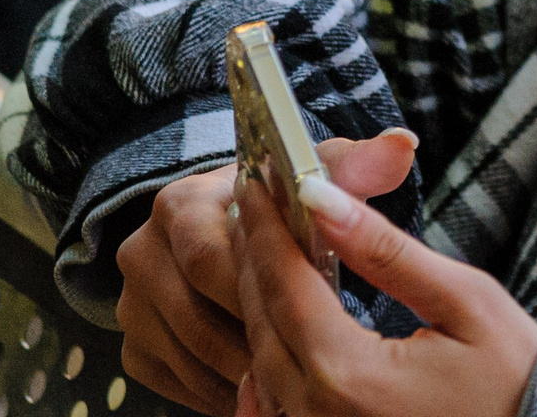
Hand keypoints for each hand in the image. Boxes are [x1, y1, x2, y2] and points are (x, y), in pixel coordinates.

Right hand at [117, 129, 419, 415]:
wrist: (228, 225)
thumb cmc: (280, 202)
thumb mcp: (313, 174)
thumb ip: (356, 166)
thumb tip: (402, 144)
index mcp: (180, 206)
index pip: (213, 259)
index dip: (263, 290)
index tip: (314, 310)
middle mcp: (143, 253)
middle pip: (198, 315)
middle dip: (256, 339)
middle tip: (310, 358)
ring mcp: (133, 306)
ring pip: (191, 356)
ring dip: (243, 373)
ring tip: (298, 381)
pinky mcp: (137, 349)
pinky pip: (179, 383)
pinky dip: (224, 392)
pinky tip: (269, 392)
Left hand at [229, 145, 536, 416]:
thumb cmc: (514, 378)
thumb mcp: (464, 299)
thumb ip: (388, 252)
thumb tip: (326, 201)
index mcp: (348, 372)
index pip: (285, 283)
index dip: (267, 227)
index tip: (259, 182)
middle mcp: (318, 411)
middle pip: (262, 320)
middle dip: (257, 255)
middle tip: (259, 204)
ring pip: (262, 358)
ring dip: (260, 300)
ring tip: (268, 249)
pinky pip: (274, 403)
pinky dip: (266, 359)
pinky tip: (274, 327)